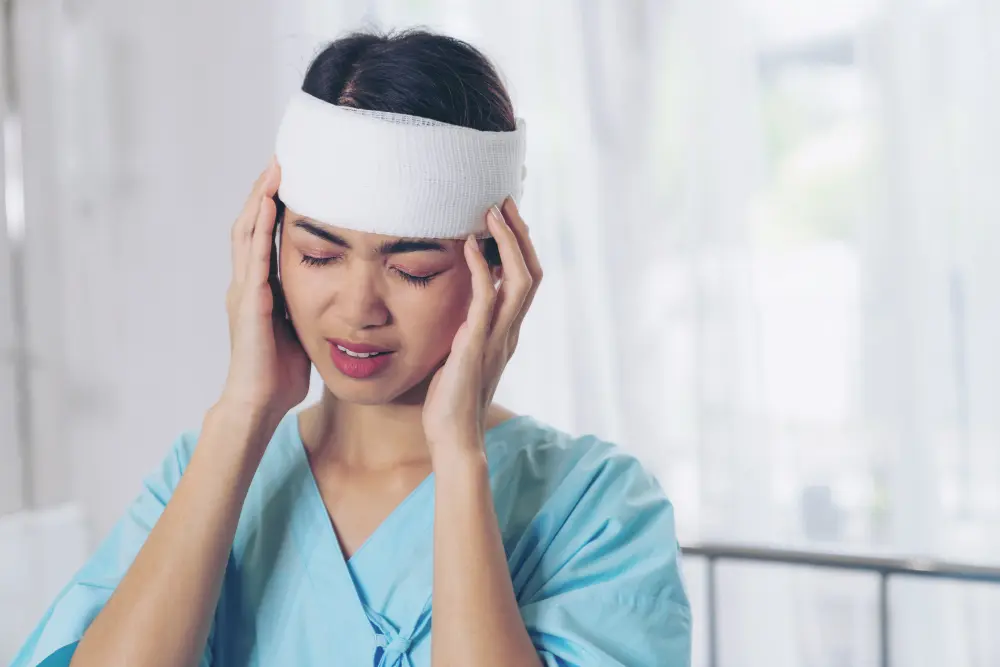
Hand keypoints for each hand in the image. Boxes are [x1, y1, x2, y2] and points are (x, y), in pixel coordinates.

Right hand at [220, 158, 309, 419]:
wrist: (259, 403)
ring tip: (277, 165)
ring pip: (247, 230)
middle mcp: (247, 282)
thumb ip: (308, 304)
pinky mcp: (249, 300)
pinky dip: (259, 226)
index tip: (294, 175)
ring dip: (261, 196)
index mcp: (260, 287)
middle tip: (283, 155)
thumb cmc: (280, 372)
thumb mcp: (300, 327)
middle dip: (266, 189)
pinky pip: (254, 255)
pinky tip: (269, 202)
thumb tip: (335, 291)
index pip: (265, 234)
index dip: (275, 204)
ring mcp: (244, 289)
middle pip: (251, 222)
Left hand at [422, 198, 542, 457]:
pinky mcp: (477, 345)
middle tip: (504, 202)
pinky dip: (482, 268)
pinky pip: (486, 299)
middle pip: (532, 272)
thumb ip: (465, 331)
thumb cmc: (450, 400)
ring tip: (492, 212)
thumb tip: (453, 309)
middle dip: (520, 234)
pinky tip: (471, 246)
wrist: (453, 437)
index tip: (506, 218)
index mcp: (507, 331)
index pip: (526, 280)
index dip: (521, 247)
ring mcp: (498, 337)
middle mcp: (509, 331)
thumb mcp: (460, 356)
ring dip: (508, 242)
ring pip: (520, 280)